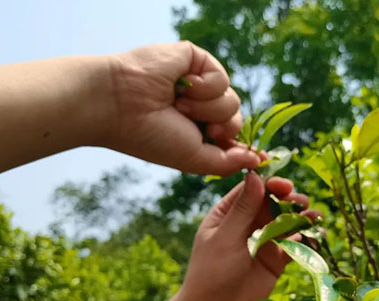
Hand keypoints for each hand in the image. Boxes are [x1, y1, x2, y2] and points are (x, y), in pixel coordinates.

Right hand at [106, 41, 258, 175]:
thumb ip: (228, 162)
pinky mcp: (198, 61)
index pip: (233, 138)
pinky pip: (223, 79)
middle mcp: (201, 107)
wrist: (121, 105)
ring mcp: (200, 84)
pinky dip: (203, 88)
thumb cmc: (151, 136)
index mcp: (198, 131)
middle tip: (199, 129)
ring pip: (233, 101)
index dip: (243, 147)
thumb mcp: (194, 160)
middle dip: (221, 129)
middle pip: (237, 120)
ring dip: (207, 109)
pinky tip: (180, 86)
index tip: (256, 156)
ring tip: (178, 105)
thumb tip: (258, 161)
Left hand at [177, 173, 318, 300]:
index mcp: (228, 213)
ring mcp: (263, 242)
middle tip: (300, 202)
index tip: (285, 185)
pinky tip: (317, 235)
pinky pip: (295, 245)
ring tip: (314, 216)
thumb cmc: (211, 272)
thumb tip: (254, 175)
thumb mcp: (225, 238)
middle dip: (289, 200)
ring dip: (301, 217)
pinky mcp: (276, 260)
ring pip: (286, 222)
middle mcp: (247, 224)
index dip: (269, 183)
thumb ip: (242, 209)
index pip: (251, 190)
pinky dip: (307, 239)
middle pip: (273, 203)